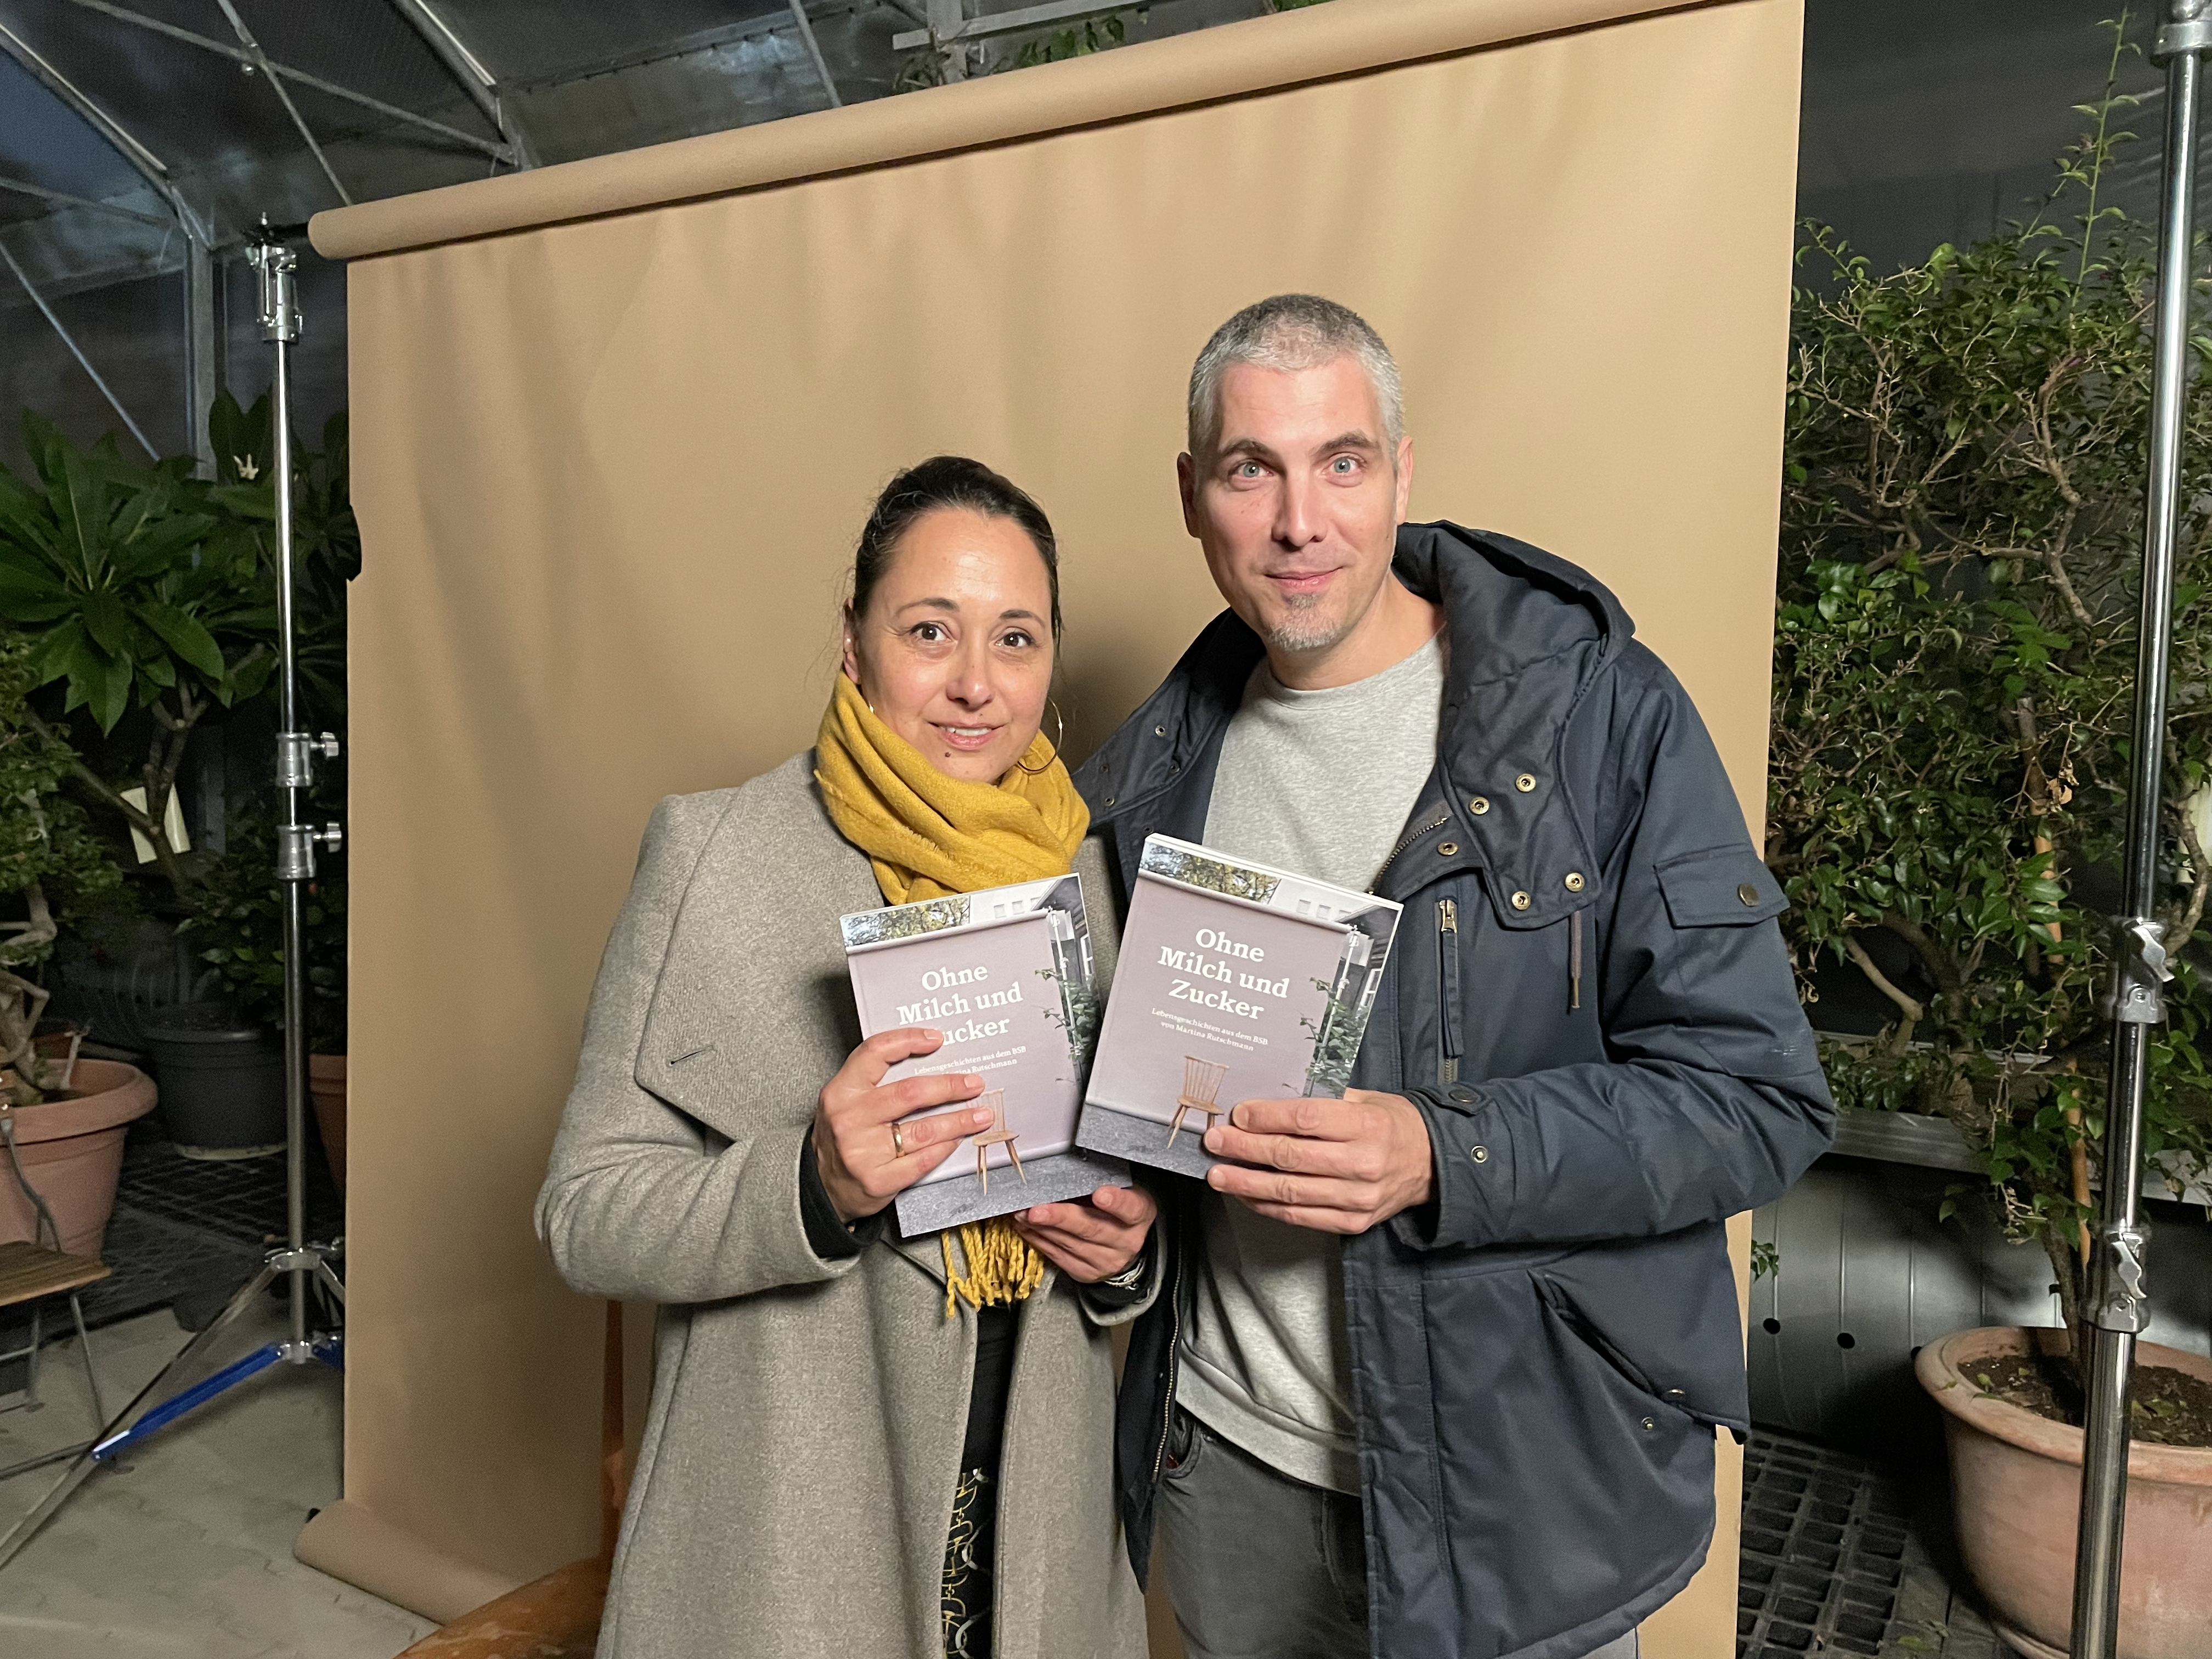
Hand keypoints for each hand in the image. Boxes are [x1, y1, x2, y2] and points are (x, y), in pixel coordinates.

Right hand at [813, 1028, 991, 1221]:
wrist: (821, 1187)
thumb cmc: (839, 1138)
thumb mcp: (844, 1101)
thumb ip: (874, 1080)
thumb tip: (926, 1060)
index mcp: (841, 1092)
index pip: (876, 1053)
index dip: (908, 1040)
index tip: (936, 1039)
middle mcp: (850, 1119)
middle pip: (911, 1092)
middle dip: (950, 1087)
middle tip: (973, 1084)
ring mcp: (863, 1152)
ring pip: (924, 1129)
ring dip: (959, 1120)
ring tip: (979, 1114)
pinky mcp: (878, 1180)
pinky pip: (923, 1160)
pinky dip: (945, 1147)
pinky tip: (956, 1139)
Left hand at [1010, 1184, 1157, 1282]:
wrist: (1124, 1246)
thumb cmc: (1118, 1210)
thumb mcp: (1122, 1192)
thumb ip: (1099, 1183)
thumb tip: (1060, 1174)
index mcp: (1138, 1215)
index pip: (1130, 1208)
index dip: (1115, 1202)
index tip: (1100, 1194)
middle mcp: (1125, 1242)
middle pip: (1091, 1229)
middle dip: (1060, 1218)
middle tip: (1036, 1210)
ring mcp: (1105, 1261)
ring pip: (1069, 1244)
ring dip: (1041, 1228)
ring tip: (1020, 1213)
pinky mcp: (1085, 1273)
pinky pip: (1058, 1256)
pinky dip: (1039, 1240)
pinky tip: (1025, 1227)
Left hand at [1203, 1089, 1433, 1234]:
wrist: (1431, 1165)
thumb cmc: (1392, 1125)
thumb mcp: (1366, 1100)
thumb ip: (1322, 1102)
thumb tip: (1266, 1104)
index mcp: (1367, 1125)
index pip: (1306, 1120)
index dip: (1267, 1117)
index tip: (1238, 1115)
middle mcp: (1363, 1163)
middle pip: (1291, 1157)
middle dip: (1245, 1149)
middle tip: (1215, 1142)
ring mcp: (1358, 1198)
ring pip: (1290, 1192)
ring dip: (1247, 1184)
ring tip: (1219, 1175)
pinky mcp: (1353, 1223)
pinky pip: (1300, 1217)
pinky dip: (1268, 1206)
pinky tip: (1246, 1195)